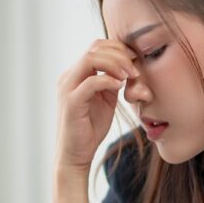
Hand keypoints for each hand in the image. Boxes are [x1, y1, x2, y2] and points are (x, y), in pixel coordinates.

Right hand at [54, 39, 139, 171]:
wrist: (75, 155)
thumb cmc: (90, 129)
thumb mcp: (106, 100)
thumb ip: (112, 82)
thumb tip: (127, 67)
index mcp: (76, 74)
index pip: (97, 47)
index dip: (119, 48)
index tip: (135, 60)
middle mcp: (69, 77)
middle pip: (94, 48)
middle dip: (119, 54)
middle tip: (136, 69)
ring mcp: (67, 88)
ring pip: (91, 59)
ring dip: (116, 64)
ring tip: (130, 76)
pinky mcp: (71, 102)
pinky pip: (90, 82)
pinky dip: (109, 80)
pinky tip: (120, 87)